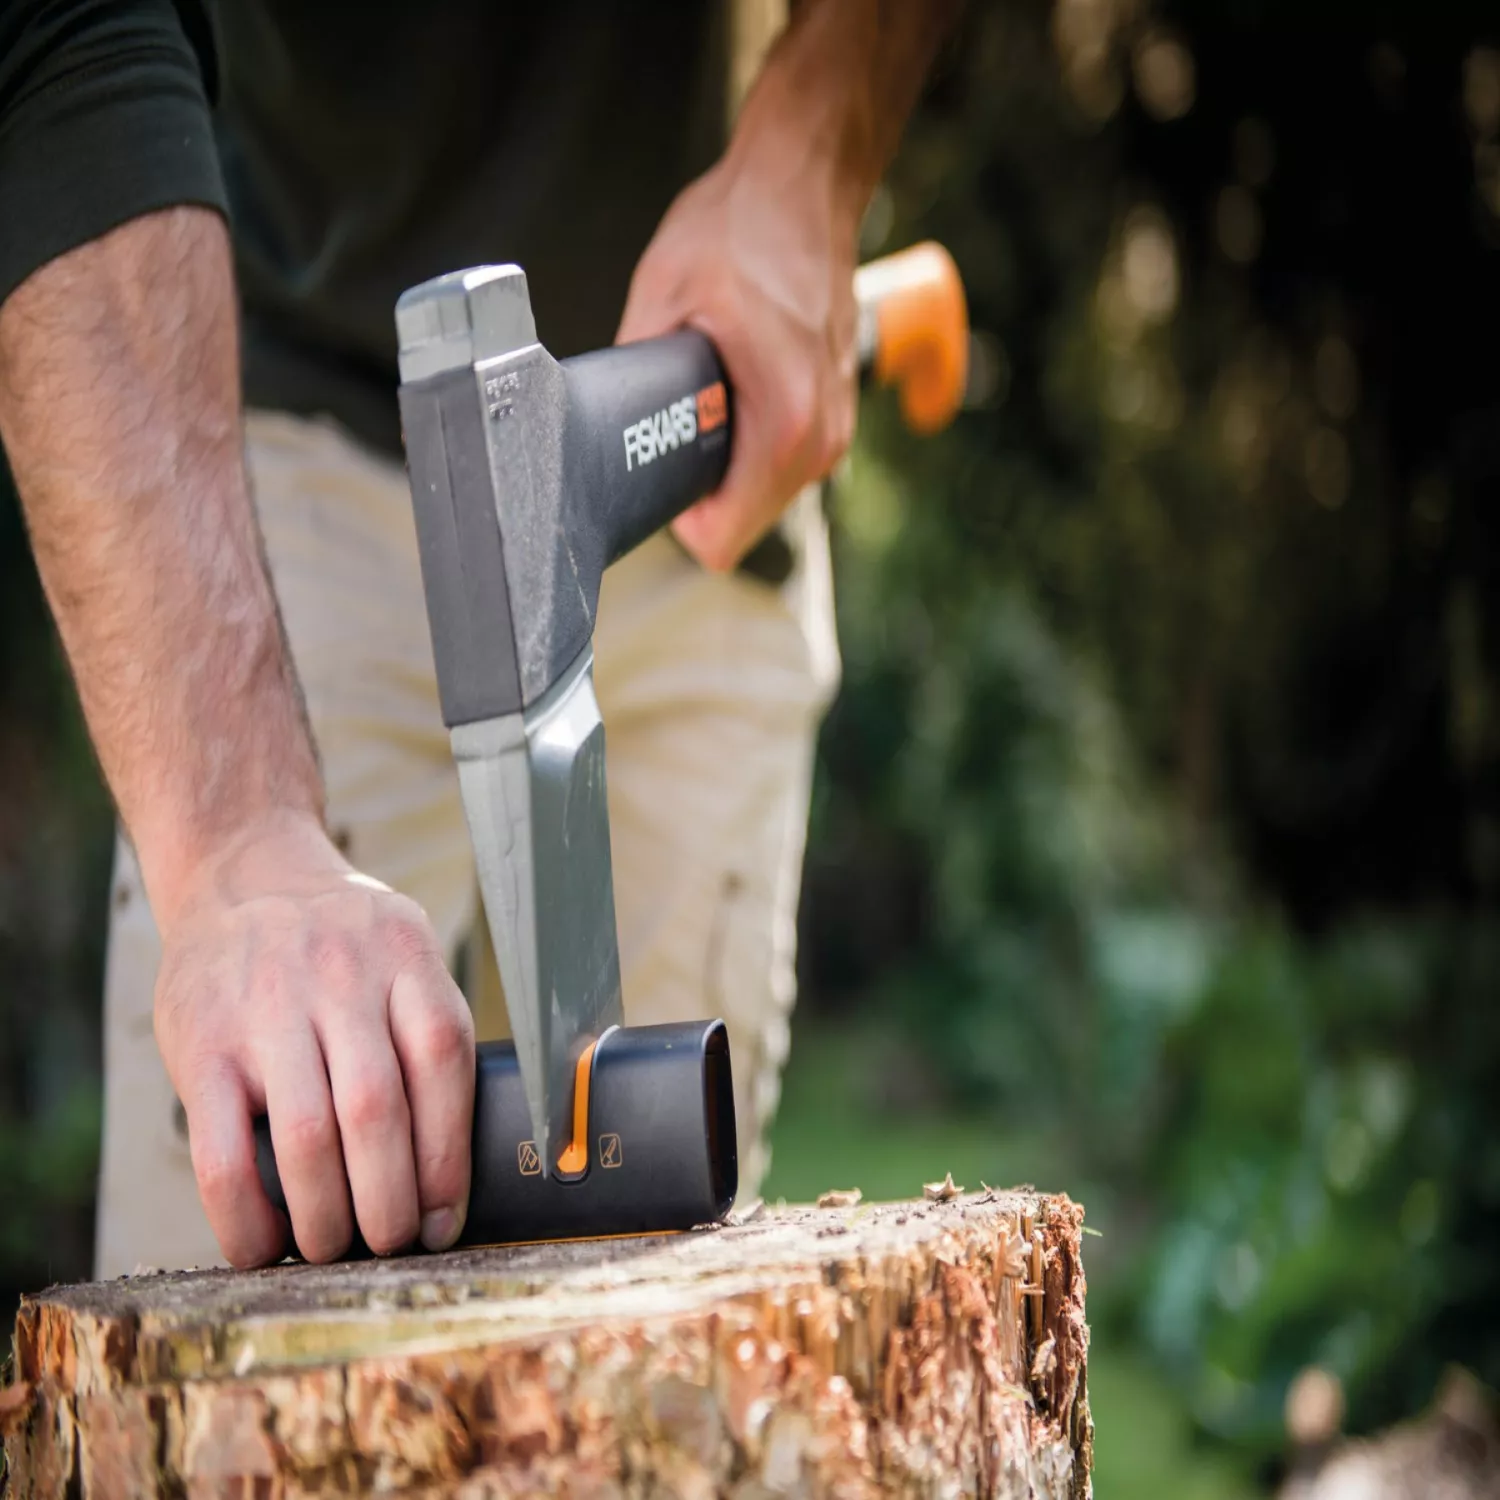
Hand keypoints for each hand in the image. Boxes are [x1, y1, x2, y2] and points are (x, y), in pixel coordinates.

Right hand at [153, 811, 474, 1266]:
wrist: (242, 875)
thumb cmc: (341, 942)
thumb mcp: (401, 949)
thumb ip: (427, 1027)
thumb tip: (459, 1163)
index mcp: (404, 954)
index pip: (441, 1057)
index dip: (447, 1154)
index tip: (444, 1221)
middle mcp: (339, 975)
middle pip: (377, 1109)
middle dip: (390, 1200)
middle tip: (391, 1242)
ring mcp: (265, 1007)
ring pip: (306, 1136)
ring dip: (326, 1216)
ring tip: (334, 1248)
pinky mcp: (202, 1044)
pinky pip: (222, 1152)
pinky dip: (246, 1215)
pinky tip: (263, 1243)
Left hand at [617, 136, 860, 571]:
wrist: (805, 183)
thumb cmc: (744, 226)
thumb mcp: (661, 292)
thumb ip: (631, 372)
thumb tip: (594, 421)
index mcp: (784, 420)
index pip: (722, 539)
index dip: (676, 518)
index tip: (654, 473)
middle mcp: (820, 437)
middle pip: (742, 524)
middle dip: (700, 491)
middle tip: (670, 427)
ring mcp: (835, 427)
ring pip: (764, 497)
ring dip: (727, 467)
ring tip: (704, 403)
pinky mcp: (836, 413)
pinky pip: (785, 465)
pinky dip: (753, 446)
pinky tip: (734, 394)